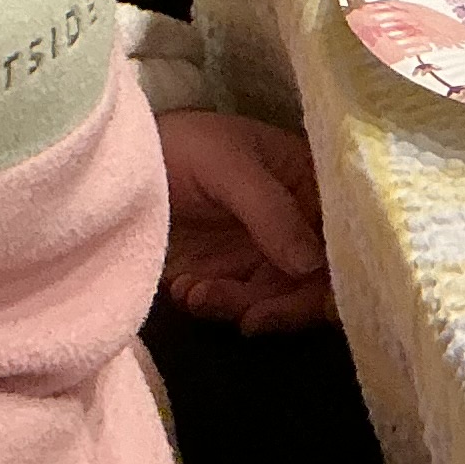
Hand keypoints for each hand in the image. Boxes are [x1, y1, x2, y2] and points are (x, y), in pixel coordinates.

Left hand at [155, 107, 334, 332]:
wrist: (120, 167)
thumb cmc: (183, 146)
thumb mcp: (229, 167)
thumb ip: (271, 212)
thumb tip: (313, 265)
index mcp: (311, 184)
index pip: (344, 235)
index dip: (341, 272)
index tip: (322, 302)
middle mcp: (298, 222)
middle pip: (318, 279)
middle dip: (285, 304)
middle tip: (249, 317)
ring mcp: (264, 252)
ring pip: (278, 300)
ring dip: (241, 307)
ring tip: (196, 294)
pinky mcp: (229, 275)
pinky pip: (238, 306)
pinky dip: (213, 307)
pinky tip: (184, 290)